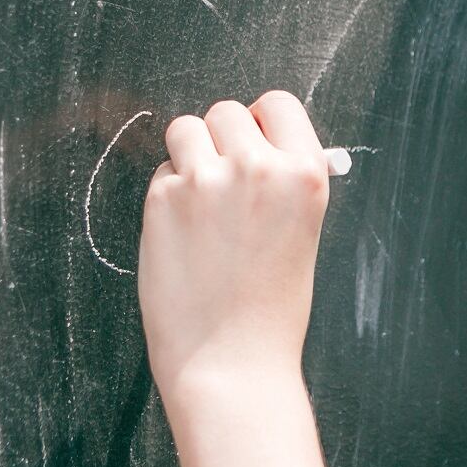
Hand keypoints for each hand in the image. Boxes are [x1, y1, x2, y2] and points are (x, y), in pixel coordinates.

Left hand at [137, 90, 330, 413]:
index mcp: (305, 173)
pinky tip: (183, 237)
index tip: (252, 143)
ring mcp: (207, 179)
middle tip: (222, 185)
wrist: (231, 362)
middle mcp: (258, 167)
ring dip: (188, 156)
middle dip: (220, 140)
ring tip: (199, 205)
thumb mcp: (301, 232)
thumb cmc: (270, 308)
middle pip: (226, 111)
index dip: (261, 122)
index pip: (278, 104)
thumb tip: (262, 142)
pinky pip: (162, 172)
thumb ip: (283, 181)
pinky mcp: (163, 198)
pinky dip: (168, 195)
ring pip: (185, 129)